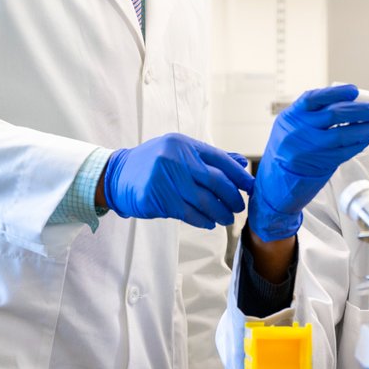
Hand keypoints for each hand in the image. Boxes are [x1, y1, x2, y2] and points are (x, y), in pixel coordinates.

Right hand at [102, 133, 254, 228]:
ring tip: (227, 218)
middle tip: (239, 207)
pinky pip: (187, 213)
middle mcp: (174, 159)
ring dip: (220, 213)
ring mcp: (164, 179)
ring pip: (203, 201)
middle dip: (232, 197)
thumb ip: (210, 158)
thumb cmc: (154, 163)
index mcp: (183, 145)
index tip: (250, 187)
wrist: (117, 175)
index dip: (238, 175)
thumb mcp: (179, 152)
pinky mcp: (156, 198)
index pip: (219, 159)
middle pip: (215, 181)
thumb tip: (241, 164)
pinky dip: (203, 220)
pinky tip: (210, 223)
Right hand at [248, 84, 368, 240]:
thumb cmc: (286, 152)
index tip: (354, 91)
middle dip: (360, 110)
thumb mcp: (291, 127)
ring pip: (342, 135)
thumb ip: (313, 116)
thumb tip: (348, 105)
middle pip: (333, 114)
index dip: (336, 94)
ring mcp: (307, 148)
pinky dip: (358, 144)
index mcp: (290, 116)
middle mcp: (297, 130)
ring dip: (364, 129)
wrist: (273, 184)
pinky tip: (367, 139)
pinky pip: (344, 152)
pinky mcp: (318, 164)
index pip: (314, 98)